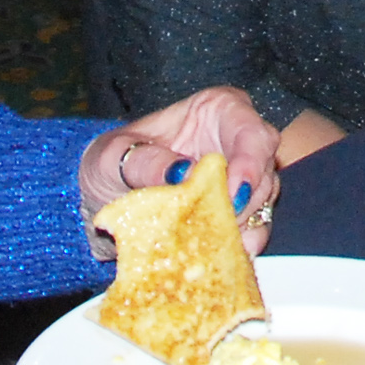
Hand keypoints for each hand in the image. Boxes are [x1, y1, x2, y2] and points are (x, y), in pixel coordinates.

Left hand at [78, 85, 284, 251]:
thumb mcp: (114, 156)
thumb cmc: (110, 162)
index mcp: (217, 109)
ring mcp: (240, 177)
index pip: (250, 130)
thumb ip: (147, 162)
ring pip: (263, 201)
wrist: (100, 197)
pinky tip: (221, 255)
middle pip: (264, 167)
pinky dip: (241, 244)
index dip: (250, 161)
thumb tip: (185, 174)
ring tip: (214, 244)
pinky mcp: (236, 212)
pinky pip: (254, 229)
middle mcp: (236, 140)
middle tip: (218, 224)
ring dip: (243, 225)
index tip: (233, 193)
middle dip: (247, 200)